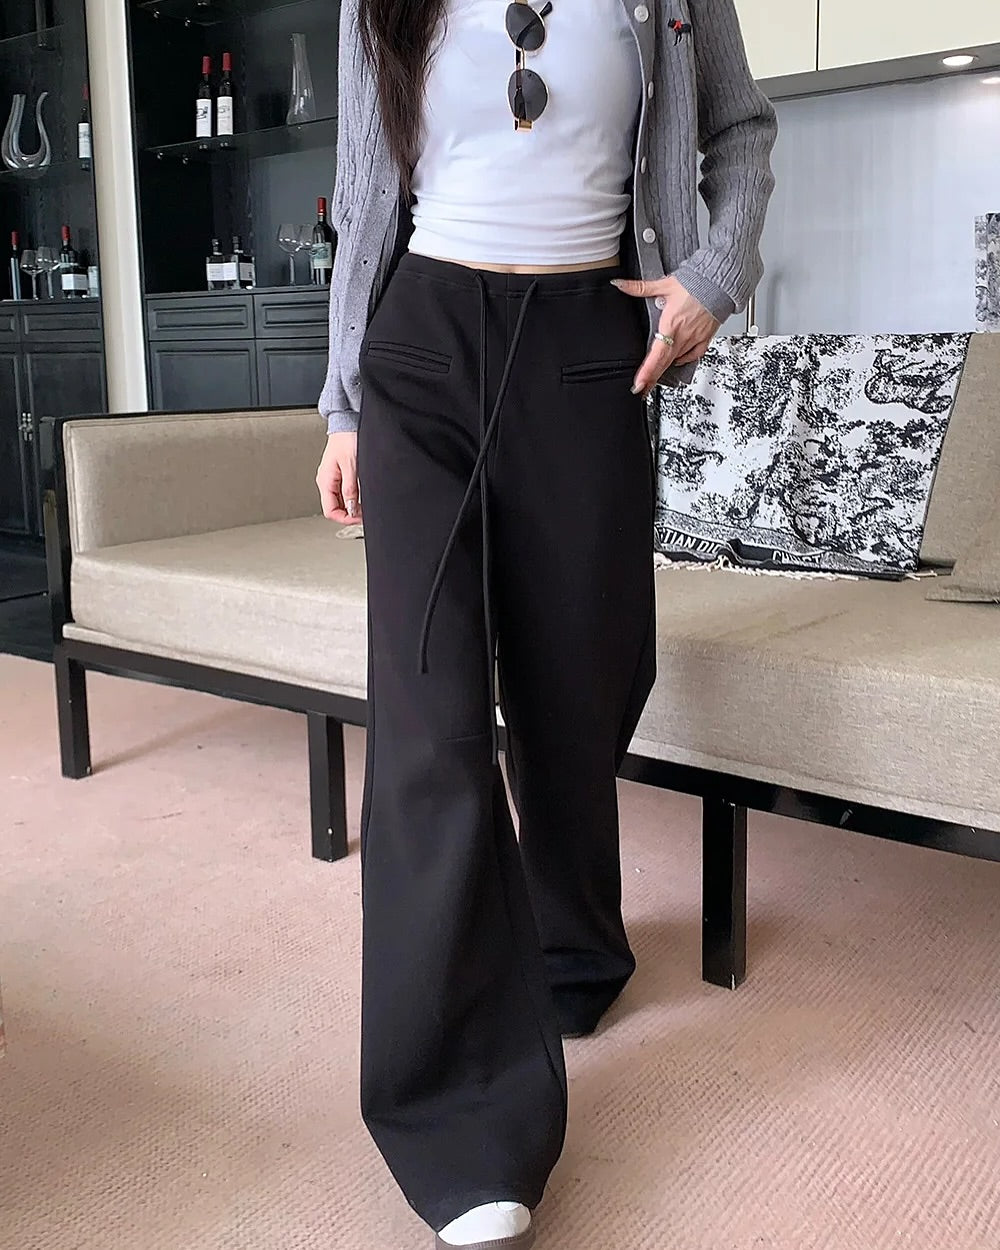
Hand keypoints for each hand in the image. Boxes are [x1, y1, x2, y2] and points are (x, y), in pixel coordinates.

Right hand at [316, 432, 361, 523]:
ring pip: (339, 501)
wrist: (347, 423)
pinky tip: (361, 497)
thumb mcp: (351, 466)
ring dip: (351, 506)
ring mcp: (332, 478)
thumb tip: (350, 507)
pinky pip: (343, 492)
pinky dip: (352, 498)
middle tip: (364, 514)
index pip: (330, 510)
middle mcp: (326, 480)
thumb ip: (350, 489)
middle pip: (334, 508)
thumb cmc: (347, 438)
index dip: (345, 518)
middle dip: (349, 514)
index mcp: (325, 480)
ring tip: (364, 506)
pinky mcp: (338, 474)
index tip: (358, 518)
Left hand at [612, 275, 719, 396]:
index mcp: (671, 324)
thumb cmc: (696, 283)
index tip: (639, 384)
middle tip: (642, 390)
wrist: (719, 281)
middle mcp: (683, 335)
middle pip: (665, 363)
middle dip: (652, 378)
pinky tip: (676, 362)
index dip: (647, 372)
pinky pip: (694, 355)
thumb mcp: (664, 285)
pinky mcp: (704, 338)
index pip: (657, 355)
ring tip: (653, 380)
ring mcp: (694, 338)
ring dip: (665, 370)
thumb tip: (620, 285)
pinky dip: (684, 359)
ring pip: (677, 360)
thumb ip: (640, 288)